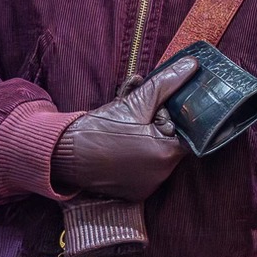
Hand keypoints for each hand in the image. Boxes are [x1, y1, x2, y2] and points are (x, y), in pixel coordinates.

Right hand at [50, 58, 197, 201]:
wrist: (65, 153)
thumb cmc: (100, 128)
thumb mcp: (135, 102)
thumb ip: (166, 83)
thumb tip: (191, 65)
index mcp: (166, 154)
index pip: (185, 130)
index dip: (171, 114)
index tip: (157, 106)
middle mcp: (161, 175)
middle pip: (171, 141)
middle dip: (156, 123)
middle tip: (137, 113)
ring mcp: (148, 186)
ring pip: (157, 152)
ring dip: (147, 136)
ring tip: (126, 125)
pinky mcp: (136, 192)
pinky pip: (146, 168)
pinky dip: (138, 153)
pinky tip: (122, 142)